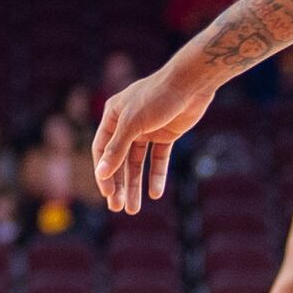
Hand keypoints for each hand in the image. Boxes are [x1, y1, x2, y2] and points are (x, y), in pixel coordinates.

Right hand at [88, 61, 215, 214]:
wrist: (191, 83)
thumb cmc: (157, 96)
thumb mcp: (133, 123)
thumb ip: (117, 149)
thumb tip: (101, 172)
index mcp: (113, 115)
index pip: (102, 150)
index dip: (103, 173)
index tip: (108, 194)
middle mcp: (127, 124)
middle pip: (119, 160)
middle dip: (119, 184)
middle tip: (119, 207)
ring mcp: (147, 130)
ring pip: (138, 162)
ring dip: (136, 185)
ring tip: (133, 208)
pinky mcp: (166, 134)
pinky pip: (158, 159)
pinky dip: (157, 175)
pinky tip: (155, 193)